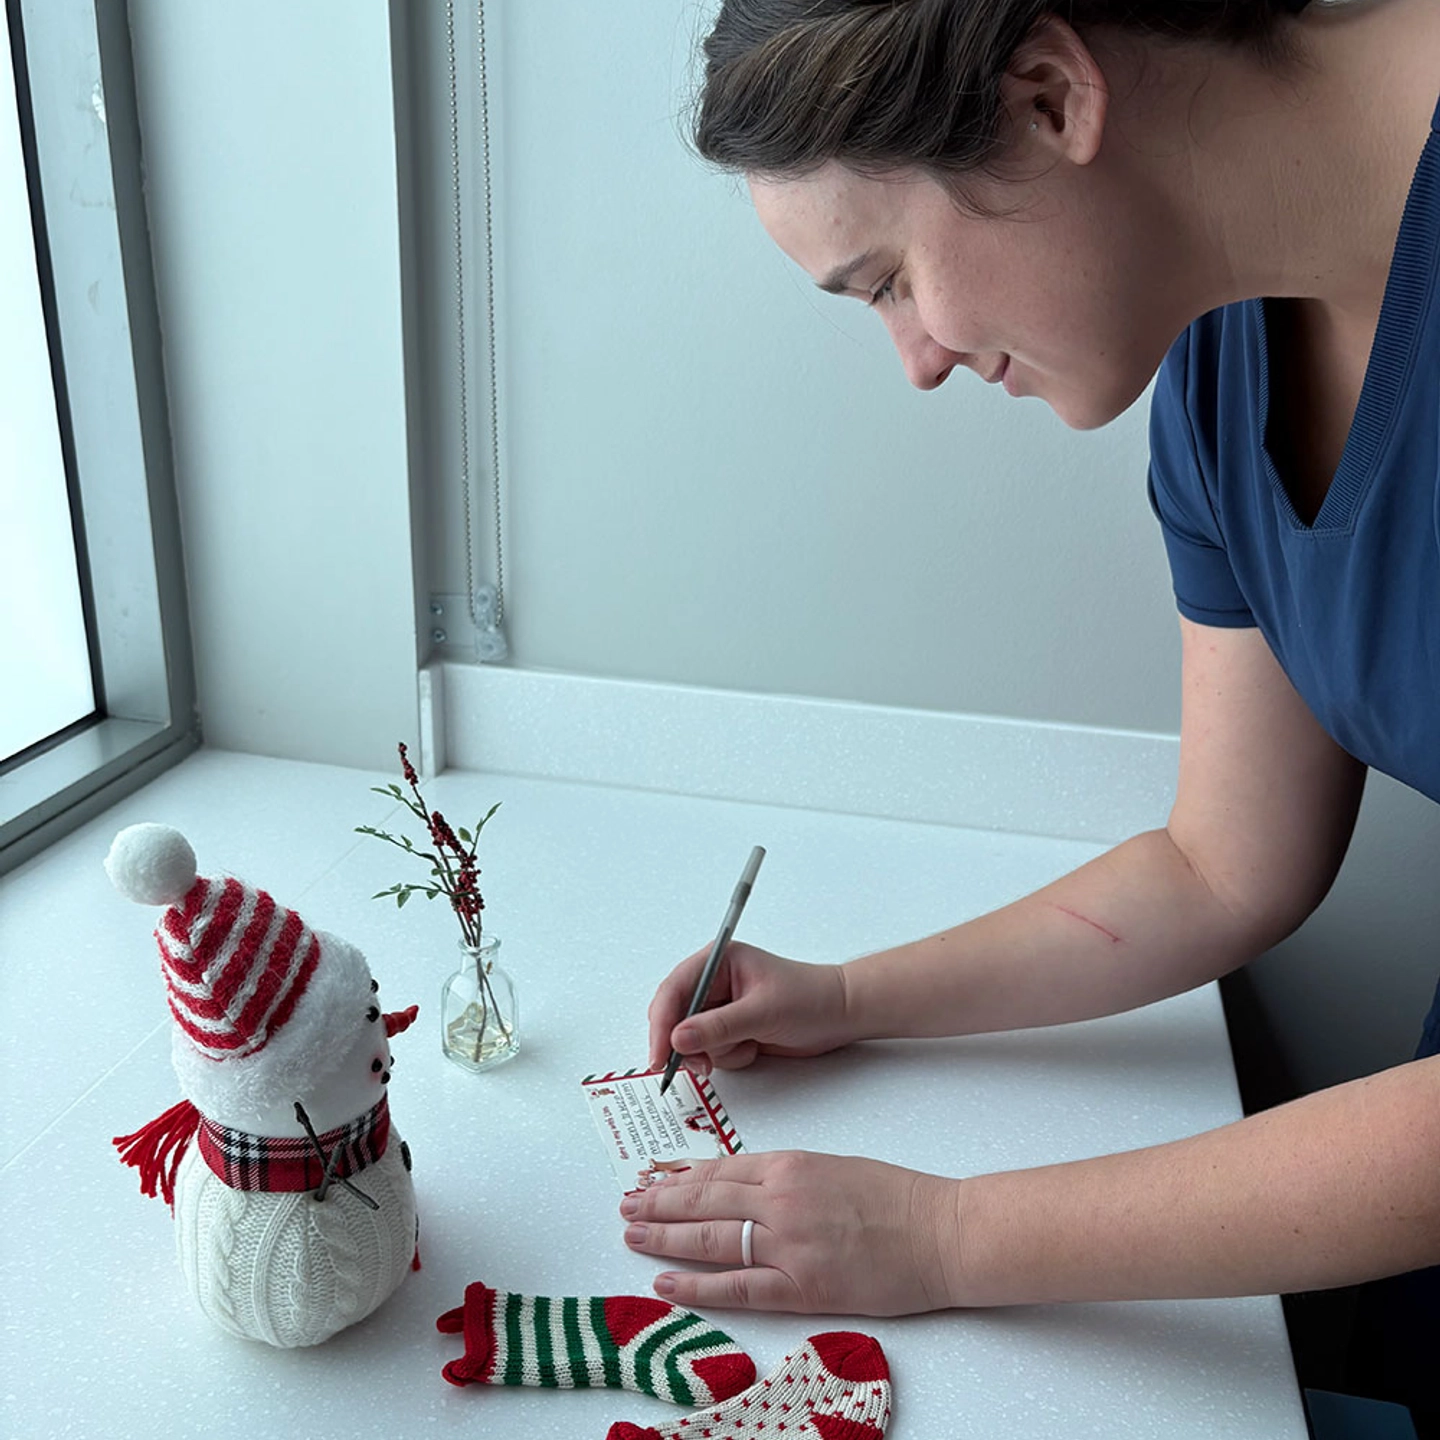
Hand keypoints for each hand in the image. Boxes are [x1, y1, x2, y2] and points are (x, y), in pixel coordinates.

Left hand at [619, 1150, 962, 1314]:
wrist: (941, 1231)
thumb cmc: (897, 1197)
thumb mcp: (833, 1166)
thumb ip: (786, 1176)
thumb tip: (742, 1185)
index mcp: (790, 1165)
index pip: (719, 1170)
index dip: (680, 1176)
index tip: (653, 1178)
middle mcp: (781, 1199)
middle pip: (703, 1199)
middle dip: (659, 1202)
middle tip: (627, 1204)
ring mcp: (789, 1244)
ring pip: (710, 1239)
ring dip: (665, 1237)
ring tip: (633, 1234)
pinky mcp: (804, 1287)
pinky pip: (738, 1288)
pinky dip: (698, 1286)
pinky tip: (668, 1283)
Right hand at [647, 943, 853, 1073]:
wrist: (840, 1015)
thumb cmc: (810, 998)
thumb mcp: (762, 1012)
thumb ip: (719, 1026)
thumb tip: (678, 1038)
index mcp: (718, 960)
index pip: (675, 990)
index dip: (662, 1022)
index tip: (661, 1053)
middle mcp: (715, 982)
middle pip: (676, 1016)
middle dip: (687, 1043)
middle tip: (694, 1065)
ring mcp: (722, 1007)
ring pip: (693, 1039)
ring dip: (715, 1052)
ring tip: (746, 1047)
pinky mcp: (731, 1029)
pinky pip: (712, 1051)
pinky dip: (729, 1057)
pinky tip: (753, 1049)